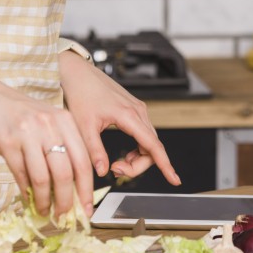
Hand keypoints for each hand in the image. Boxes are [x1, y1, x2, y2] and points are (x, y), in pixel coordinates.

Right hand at [0, 73, 95, 218]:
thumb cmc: (21, 114)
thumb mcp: (48, 124)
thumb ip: (63, 149)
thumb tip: (73, 189)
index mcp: (66, 121)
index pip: (83, 161)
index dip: (87, 189)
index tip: (87, 209)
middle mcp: (50, 125)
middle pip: (65, 173)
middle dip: (67, 200)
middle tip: (64, 215)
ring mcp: (28, 133)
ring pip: (43, 178)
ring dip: (44, 201)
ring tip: (45, 211)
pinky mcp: (7, 142)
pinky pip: (21, 175)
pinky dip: (26, 192)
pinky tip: (29, 199)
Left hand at [58, 51, 180, 184]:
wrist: (77, 73)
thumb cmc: (80, 94)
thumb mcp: (83, 126)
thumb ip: (94, 151)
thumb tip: (102, 172)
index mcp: (129, 115)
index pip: (153, 146)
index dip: (165, 164)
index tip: (174, 179)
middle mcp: (139, 112)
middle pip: (152, 147)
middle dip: (138, 165)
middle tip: (115, 171)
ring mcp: (137, 110)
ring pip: (148, 142)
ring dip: (138, 158)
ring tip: (117, 165)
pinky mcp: (133, 109)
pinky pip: (143, 134)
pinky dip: (137, 148)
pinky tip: (125, 153)